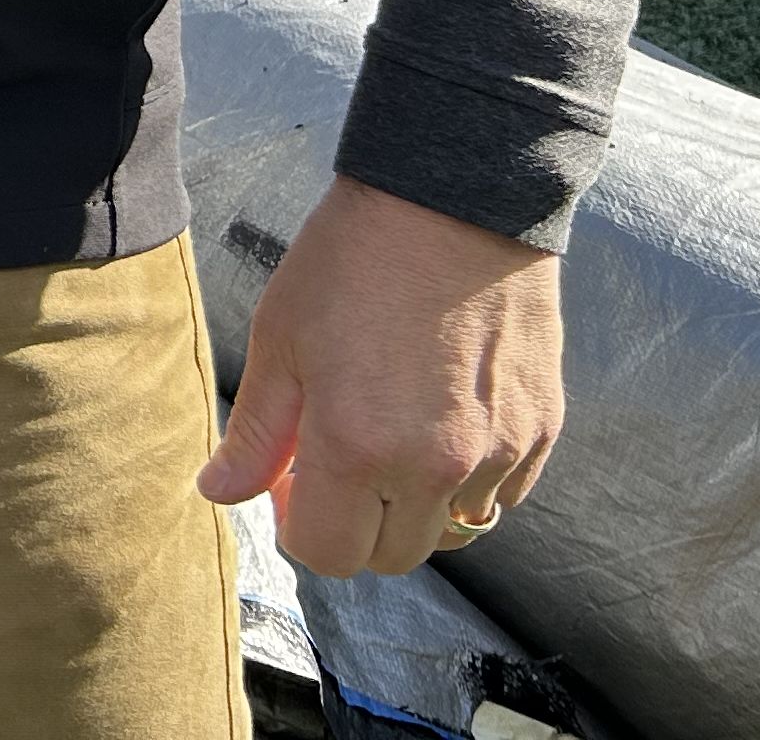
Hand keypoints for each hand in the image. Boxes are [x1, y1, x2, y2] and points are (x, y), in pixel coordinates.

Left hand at [199, 173, 564, 575]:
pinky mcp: (541, 431)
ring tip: (392, 438)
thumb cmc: (351, 262)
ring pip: (453, 533)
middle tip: (336, 461)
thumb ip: (254, 433)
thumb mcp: (279, 339)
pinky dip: (470, 482)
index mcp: (356, 449)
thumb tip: (218, 493)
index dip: (299, 527)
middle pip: (392, 556)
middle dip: (355, 525)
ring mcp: (496, 454)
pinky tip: (443, 422)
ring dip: (416, 508)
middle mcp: (434, 468)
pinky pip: (502, 496)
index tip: (290, 484)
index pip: (327, 554)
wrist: (452, 202)